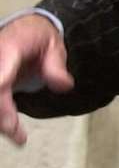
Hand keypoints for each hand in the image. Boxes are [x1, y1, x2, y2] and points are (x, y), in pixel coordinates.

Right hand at [0, 14, 73, 145]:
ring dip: (1, 119)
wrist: (25, 30)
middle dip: (1, 110)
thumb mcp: (54, 46)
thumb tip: (64, 85)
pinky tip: (15, 134)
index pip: (3, 66)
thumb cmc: (39, 38)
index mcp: (10, 47)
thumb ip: (56, 65)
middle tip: (13, 130)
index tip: (0, 87)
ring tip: (19, 137)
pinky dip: (2, 119)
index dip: (0, 79)